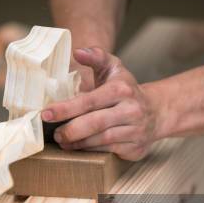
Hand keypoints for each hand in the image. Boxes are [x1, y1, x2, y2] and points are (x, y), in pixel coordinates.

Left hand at [42, 47, 159, 160]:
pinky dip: (91, 150)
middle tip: (55, 134)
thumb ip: (96, 56)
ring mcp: (135, 131)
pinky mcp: (136, 148)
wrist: (157, 111)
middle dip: (70, 130)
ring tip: (63, 141)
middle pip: (95, 123)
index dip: (66, 109)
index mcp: (122, 89)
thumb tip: (77, 52)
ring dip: (78, 143)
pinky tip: (79, 147)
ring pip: (101, 140)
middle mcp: (131, 110)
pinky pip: (109, 151)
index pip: (89, 100)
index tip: (46, 114)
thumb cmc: (127, 89)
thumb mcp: (114, 69)